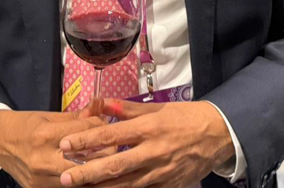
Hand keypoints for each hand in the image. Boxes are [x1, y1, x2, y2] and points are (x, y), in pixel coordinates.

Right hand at [0, 109, 106, 187]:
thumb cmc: (24, 125)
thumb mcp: (48, 116)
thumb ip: (76, 117)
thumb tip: (100, 109)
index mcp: (46, 136)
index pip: (86, 132)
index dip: (101, 125)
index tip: (106, 123)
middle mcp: (44, 161)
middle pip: (89, 162)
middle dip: (105, 152)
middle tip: (113, 146)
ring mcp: (41, 180)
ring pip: (81, 180)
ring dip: (95, 170)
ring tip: (103, 161)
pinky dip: (80, 182)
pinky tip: (87, 175)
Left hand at [58, 100, 234, 187]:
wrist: (218, 135)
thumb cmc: (186, 117)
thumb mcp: (157, 108)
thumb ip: (127, 109)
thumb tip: (100, 104)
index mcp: (148, 128)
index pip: (110, 135)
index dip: (85, 141)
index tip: (65, 144)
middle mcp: (152, 152)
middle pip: (114, 166)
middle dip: (87, 173)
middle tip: (65, 178)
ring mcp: (160, 172)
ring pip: (125, 184)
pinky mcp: (167, 186)